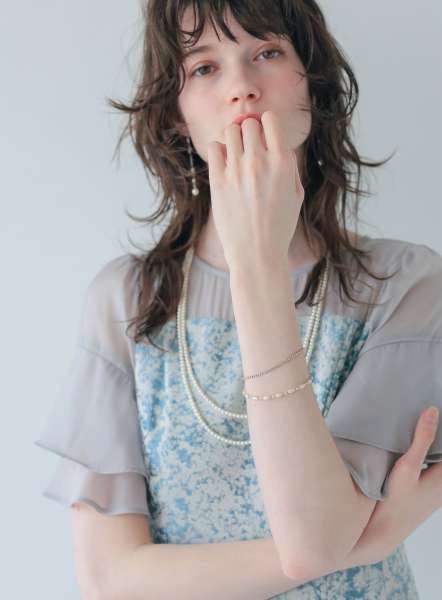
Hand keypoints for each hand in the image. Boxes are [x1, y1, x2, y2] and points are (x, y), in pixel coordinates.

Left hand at [207, 110, 303, 269]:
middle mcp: (259, 162)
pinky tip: (225, 164)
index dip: (267, 124)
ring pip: (229, 131)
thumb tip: (279, 143)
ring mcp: (236, 171)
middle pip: (248, 123)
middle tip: (250, 148)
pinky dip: (219, 150)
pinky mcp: (218, 182)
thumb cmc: (279, 226)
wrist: (257, 253)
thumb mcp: (296, 194)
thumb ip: (290, 165)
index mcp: (282, 162)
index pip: (270, 119)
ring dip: (233, 138)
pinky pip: (214, 148)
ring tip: (237, 155)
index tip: (265, 135)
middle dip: (250, 131)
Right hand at [344, 407, 441, 567]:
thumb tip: (432, 413)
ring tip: (423, 435)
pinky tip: (414, 456)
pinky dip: (428, 462)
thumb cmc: (395, 501)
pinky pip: (433, 474)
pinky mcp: (426, 498)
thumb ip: (421, 439)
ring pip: (439, 467)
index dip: (440, 432)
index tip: (435, 413)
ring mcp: (437, 495)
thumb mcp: (407, 467)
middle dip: (437, 442)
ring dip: (434, 452)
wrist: (384, 532)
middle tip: (429, 420)